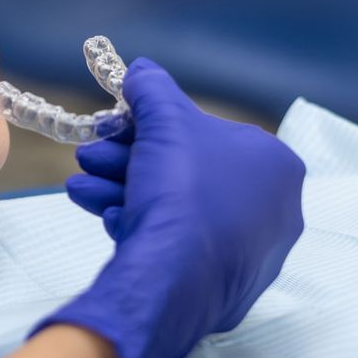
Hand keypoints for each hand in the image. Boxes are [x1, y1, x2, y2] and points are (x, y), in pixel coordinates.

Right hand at [41, 58, 306, 357]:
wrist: (176, 279)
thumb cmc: (183, 191)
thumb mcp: (162, 121)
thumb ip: (152, 89)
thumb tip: (142, 70)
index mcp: (276, 165)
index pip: (207, 132)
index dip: (152, 126)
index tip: (114, 127)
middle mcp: (276, 210)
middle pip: (187, 172)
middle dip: (128, 162)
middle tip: (90, 158)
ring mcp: (252, 253)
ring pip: (178, 210)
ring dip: (123, 192)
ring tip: (81, 189)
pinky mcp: (224, 287)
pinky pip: (180, 246)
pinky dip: (143, 228)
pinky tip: (113, 221)